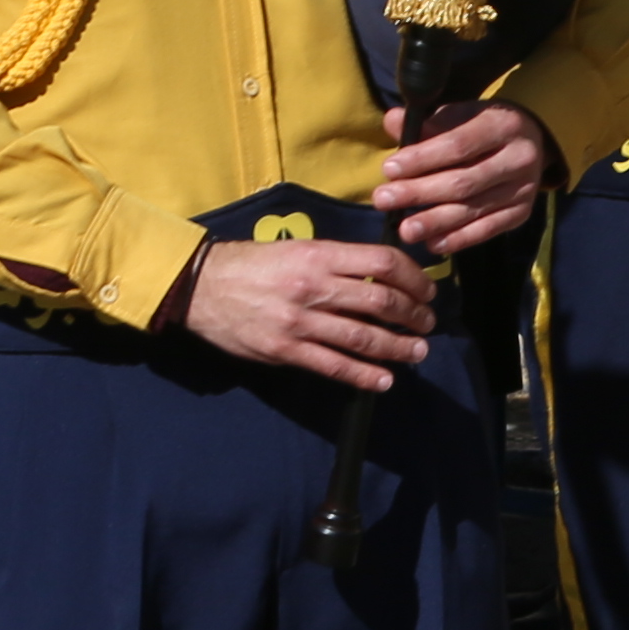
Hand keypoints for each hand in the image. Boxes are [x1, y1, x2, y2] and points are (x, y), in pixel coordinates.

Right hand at [168, 234, 432, 391]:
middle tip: (427, 322)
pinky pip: (334, 366)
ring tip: (417, 351)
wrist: (201, 286)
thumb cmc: (252, 264)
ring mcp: (300, 322)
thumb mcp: (296, 249)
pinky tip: (384, 380)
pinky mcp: (286, 350)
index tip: (425, 289)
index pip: (382, 263)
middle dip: (413, 315)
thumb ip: (335, 261)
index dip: (413, 277)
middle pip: (381, 302)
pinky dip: (364, 376)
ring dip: (398, 347)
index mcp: (319, 256)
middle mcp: (313, 287)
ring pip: (363, 338)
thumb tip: (380, 274)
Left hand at [385, 98, 558, 257]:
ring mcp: (524, 189)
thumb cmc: (482, 126)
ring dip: (435, 221)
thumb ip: (426, 123)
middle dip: (420, 192)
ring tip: (405, 230)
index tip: (389, 169)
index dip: (422, 159)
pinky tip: (433, 243)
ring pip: (473, 208)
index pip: (458, 145)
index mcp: (504, 125)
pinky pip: (487, 230)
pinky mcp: (521, 213)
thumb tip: (393, 121)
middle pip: (463, 181)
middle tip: (384, 200)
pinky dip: (459, 238)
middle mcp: (520, 157)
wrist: (529, 141)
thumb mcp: (459, 116)